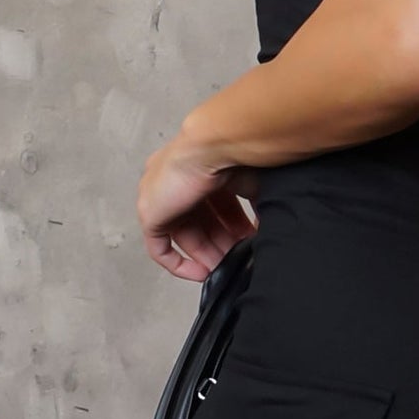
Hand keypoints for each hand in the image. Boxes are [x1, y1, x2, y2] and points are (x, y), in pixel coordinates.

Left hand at [137, 136, 257, 280]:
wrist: (214, 146)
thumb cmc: (235, 153)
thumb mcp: (252, 183)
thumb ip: (257, 205)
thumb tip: (268, 226)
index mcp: (200, 168)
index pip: (215, 205)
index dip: (233, 226)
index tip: (248, 240)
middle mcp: (176, 180)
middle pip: (200, 223)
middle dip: (222, 244)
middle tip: (239, 259)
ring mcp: (159, 196)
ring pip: (184, 236)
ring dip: (207, 255)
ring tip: (227, 267)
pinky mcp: (150, 213)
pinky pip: (159, 247)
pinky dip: (179, 264)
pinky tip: (203, 273)